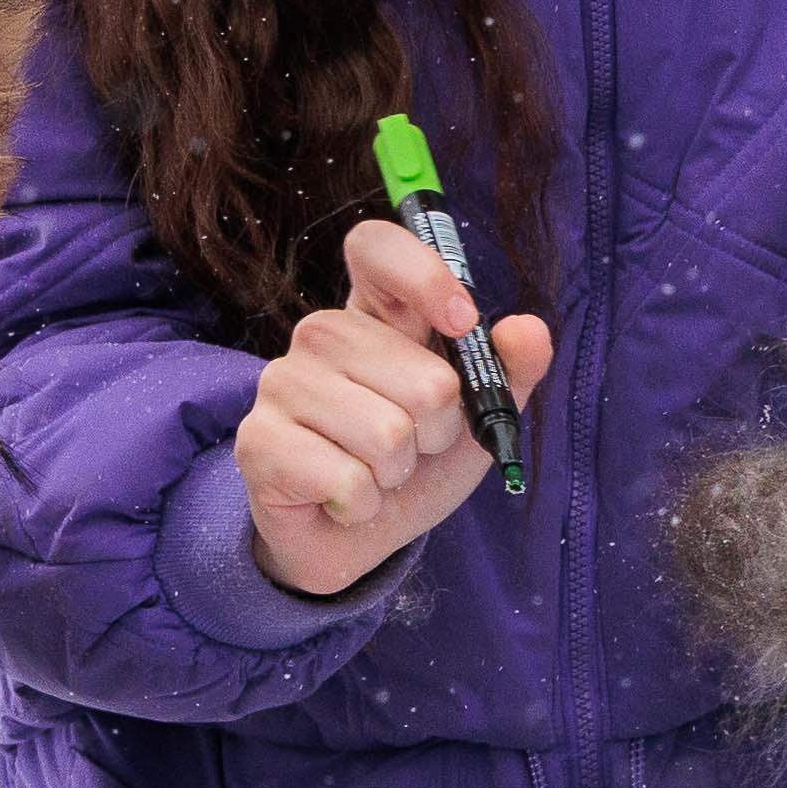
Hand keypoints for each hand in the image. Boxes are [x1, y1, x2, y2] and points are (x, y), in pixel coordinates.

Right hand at [238, 214, 550, 601]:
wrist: (357, 540)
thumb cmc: (415, 467)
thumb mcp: (476, 419)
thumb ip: (508, 371)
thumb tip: (528, 329)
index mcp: (375, 314)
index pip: (376, 248)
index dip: (424, 274)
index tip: (462, 322)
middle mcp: (321, 335)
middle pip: (424, 380)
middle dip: (438, 433)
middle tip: (412, 448)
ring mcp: (282, 383)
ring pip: (388, 436)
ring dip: (398, 474)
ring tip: (376, 474)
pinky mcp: (257, 441)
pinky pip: (349, 480)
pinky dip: (365, 506)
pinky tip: (345, 500)